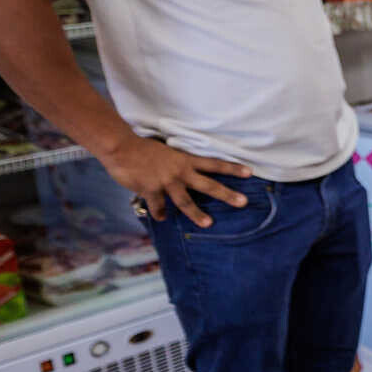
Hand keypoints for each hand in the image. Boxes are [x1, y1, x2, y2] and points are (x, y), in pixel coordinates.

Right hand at [102, 135, 251, 227]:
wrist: (121, 148)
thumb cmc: (142, 147)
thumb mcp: (166, 152)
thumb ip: (176, 163)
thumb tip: (184, 172)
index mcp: (185, 160)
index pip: (214, 164)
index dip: (232, 168)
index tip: (249, 172)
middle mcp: (180, 172)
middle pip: (208, 185)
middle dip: (227, 194)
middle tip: (243, 202)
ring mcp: (166, 183)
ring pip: (186, 202)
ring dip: (197, 214)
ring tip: (208, 223)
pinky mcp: (151, 191)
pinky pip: (158, 207)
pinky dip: (160, 213)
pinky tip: (162, 218)